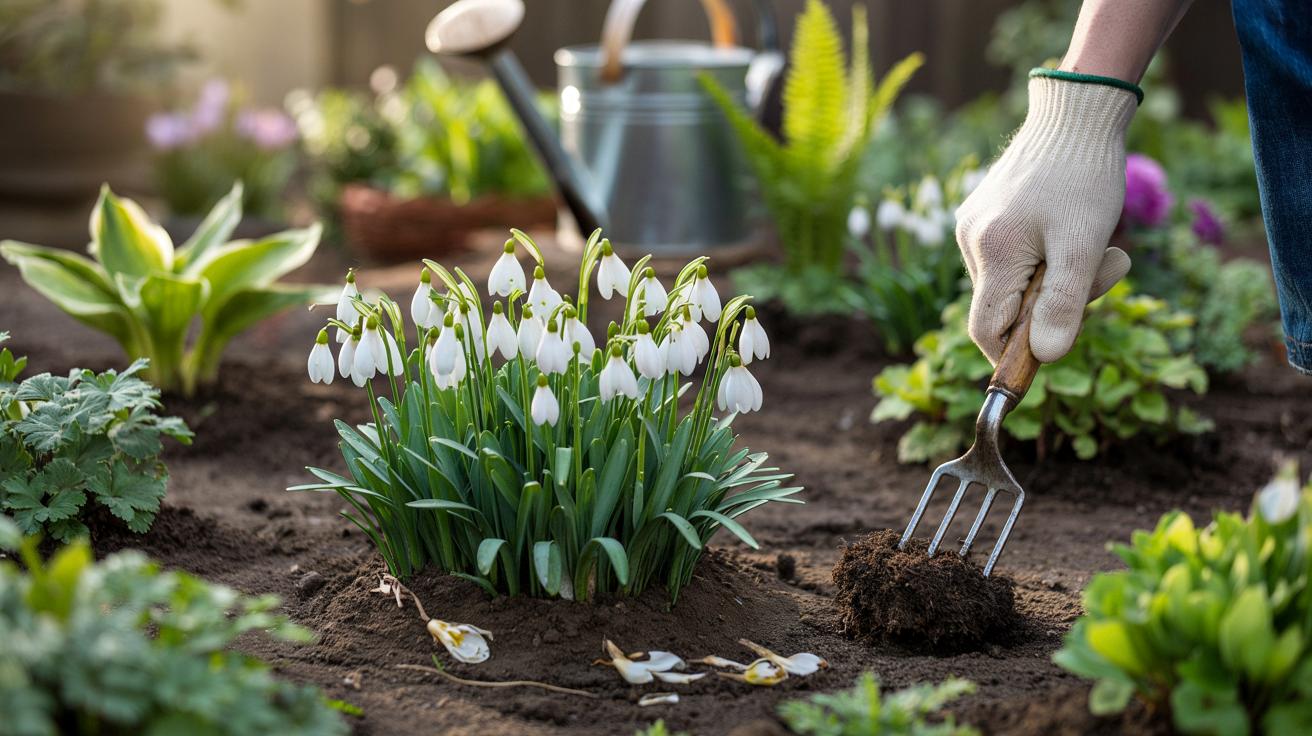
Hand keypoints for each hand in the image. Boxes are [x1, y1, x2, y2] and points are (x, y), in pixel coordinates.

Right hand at [955, 76, 1137, 363]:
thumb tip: (1045, 357)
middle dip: (1054, 305)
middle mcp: (971, 241)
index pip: (986, 331)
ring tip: (1096, 246)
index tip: (1055, 349)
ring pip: (1010, 282)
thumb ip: (1062, 304)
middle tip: (1107, 268)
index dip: (1016, 355)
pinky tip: (1071, 230)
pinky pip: (1011, 258)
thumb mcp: (1083, 244)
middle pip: (1004, 307)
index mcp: (992, 252)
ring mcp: (973, 226)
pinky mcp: (983, 213)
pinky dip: (1046, 257)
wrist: (1076, 113)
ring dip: (1056, 279)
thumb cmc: (1084, 176)